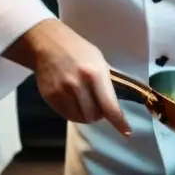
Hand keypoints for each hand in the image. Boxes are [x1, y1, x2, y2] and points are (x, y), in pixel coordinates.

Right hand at [7, 19, 130, 136]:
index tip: (126, 132)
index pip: (109, 106)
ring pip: (81, 118)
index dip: (119, 121)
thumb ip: (107, 82)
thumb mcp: (98, 60)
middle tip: (99, 105)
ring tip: (85, 101)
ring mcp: (62, 92)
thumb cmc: (77, 50)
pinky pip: (67, 116)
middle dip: (100, 114)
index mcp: (95, 73)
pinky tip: (74, 100)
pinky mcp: (50, 97)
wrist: (48, 43)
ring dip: (87, 115)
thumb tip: (116, 104)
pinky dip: (74, 112)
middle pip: (94, 116)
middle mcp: (78, 84)